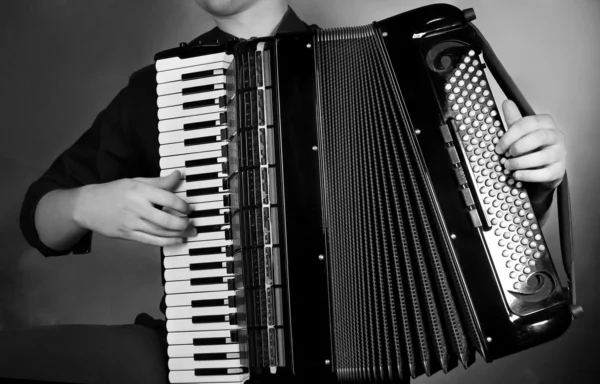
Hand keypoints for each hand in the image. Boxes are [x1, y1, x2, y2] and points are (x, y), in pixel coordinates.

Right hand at [74, 170, 196, 246]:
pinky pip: (151, 241)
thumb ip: (159, 182)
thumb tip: (178, 175)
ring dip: (179, 234)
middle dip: (183, 223)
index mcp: (139, 191)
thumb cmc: (113, 192)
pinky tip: (177, 240)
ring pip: (160, 233)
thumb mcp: (136, 181)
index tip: (189, 207)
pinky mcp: (128, 235)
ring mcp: (131, 223)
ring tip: (190, 232)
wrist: (87, 206)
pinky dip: (167, 242)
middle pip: (166, 220)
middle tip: (191, 222)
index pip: (167, 198)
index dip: (182, 205)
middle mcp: (136, 207)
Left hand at [494, 100, 566, 191]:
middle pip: (539, 137)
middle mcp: (557, 136)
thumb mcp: (522, 132)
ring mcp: (560, 154)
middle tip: (506, 155)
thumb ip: (514, 119)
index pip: (528, 123)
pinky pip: (544, 173)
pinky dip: (527, 175)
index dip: (510, 135)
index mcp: (546, 123)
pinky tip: (516, 175)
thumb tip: (506, 102)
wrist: (544, 167)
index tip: (498, 147)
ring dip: (520, 162)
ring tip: (508, 166)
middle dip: (518, 147)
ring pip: (543, 156)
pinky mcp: (559, 170)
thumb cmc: (531, 146)